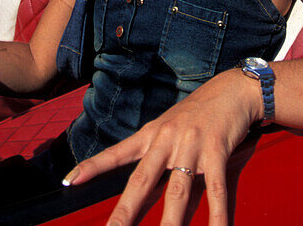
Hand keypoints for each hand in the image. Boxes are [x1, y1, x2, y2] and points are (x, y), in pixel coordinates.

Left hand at [62, 68, 260, 225]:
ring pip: (178, 191)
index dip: (92, 167)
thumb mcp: (172, 130)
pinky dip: (217, 215)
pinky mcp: (218, 150)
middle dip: (126, 211)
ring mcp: (192, 146)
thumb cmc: (199, 114)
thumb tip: (147, 192)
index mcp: (151, 134)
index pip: (116, 153)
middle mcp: (167, 140)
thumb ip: (160, 161)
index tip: (69, 181)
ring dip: (171, 222)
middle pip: (142, 181)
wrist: (233, 90)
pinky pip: (217, 189)